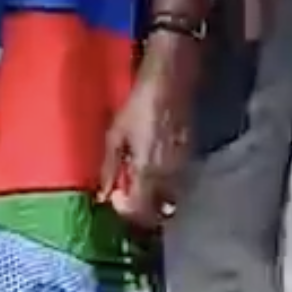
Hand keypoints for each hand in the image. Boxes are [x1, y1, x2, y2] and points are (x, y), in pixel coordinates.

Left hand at [100, 37, 197, 226]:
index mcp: (146, 171)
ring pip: (170, 197)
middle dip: (142, 210)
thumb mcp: (116, 135)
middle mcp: (168, 175)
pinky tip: (152, 170)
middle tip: (126, 197)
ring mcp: (182, 166)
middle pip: (158, 210)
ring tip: (138, 184)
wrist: (169, 81)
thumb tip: (102, 196)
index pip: (139, 209)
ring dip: (154, 199)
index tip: (114, 198)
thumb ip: (109, 169)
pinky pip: (178, 182)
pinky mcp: (189, 155)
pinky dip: (164, 185)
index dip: (125, 210)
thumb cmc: (138, 105)